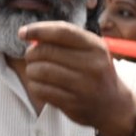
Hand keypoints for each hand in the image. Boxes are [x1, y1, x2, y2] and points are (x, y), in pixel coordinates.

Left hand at [20, 21, 135, 134]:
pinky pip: (42, 90)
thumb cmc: (94, 71)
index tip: (22, 33)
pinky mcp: (73, 103)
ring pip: (41, 71)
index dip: (38, 30)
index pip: (61, 32)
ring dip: (31, 70)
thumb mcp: (90, 50)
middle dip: (32, 53)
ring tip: (34, 70)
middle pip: (47, 52)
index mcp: (95, 46)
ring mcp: (83, 86)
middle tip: (30, 56)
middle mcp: (92, 65)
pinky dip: (35, 85)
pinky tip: (39, 84)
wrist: (113, 105)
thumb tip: (30, 34)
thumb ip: (65, 39)